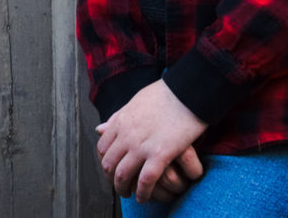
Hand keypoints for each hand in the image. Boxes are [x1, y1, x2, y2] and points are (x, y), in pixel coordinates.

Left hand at [96, 79, 207, 201]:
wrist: (187, 91)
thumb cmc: (165, 94)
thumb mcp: (134, 102)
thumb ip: (117, 118)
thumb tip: (100, 128)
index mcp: (120, 122)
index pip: (102, 148)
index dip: (105, 162)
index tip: (112, 169)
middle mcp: (126, 135)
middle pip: (109, 165)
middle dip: (112, 179)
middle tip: (119, 186)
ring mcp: (141, 146)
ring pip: (123, 176)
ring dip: (124, 189)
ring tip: (130, 195)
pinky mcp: (160, 154)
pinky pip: (145, 181)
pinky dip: (143, 193)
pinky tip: (144, 197)